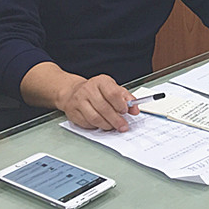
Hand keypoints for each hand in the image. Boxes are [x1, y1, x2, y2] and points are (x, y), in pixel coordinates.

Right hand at [21, 62, 136, 131]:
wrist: (73, 91)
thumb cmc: (97, 90)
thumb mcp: (113, 88)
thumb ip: (126, 98)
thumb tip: (135, 109)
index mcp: (101, 81)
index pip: (112, 93)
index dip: (121, 105)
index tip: (126, 112)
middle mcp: (88, 90)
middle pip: (104, 108)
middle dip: (116, 120)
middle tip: (123, 126)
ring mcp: (78, 101)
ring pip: (95, 118)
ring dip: (106, 125)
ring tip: (113, 126)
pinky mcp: (72, 112)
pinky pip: (86, 123)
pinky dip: (96, 126)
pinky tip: (101, 124)